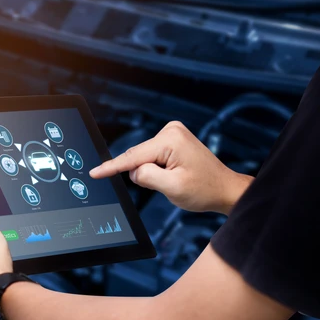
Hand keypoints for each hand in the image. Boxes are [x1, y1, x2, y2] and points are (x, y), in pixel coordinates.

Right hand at [89, 121, 251, 214]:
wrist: (224, 188)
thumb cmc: (205, 189)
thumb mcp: (172, 188)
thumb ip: (146, 177)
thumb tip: (133, 171)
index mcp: (171, 140)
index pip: (133, 156)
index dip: (112, 167)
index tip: (95, 173)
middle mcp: (171, 131)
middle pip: (138, 157)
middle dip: (145, 174)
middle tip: (168, 184)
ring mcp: (172, 133)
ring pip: (143, 158)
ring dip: (153, 173)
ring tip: (175, 178)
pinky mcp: (172, 139)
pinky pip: (151, 157)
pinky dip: (157, 168)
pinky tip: (174, 173)